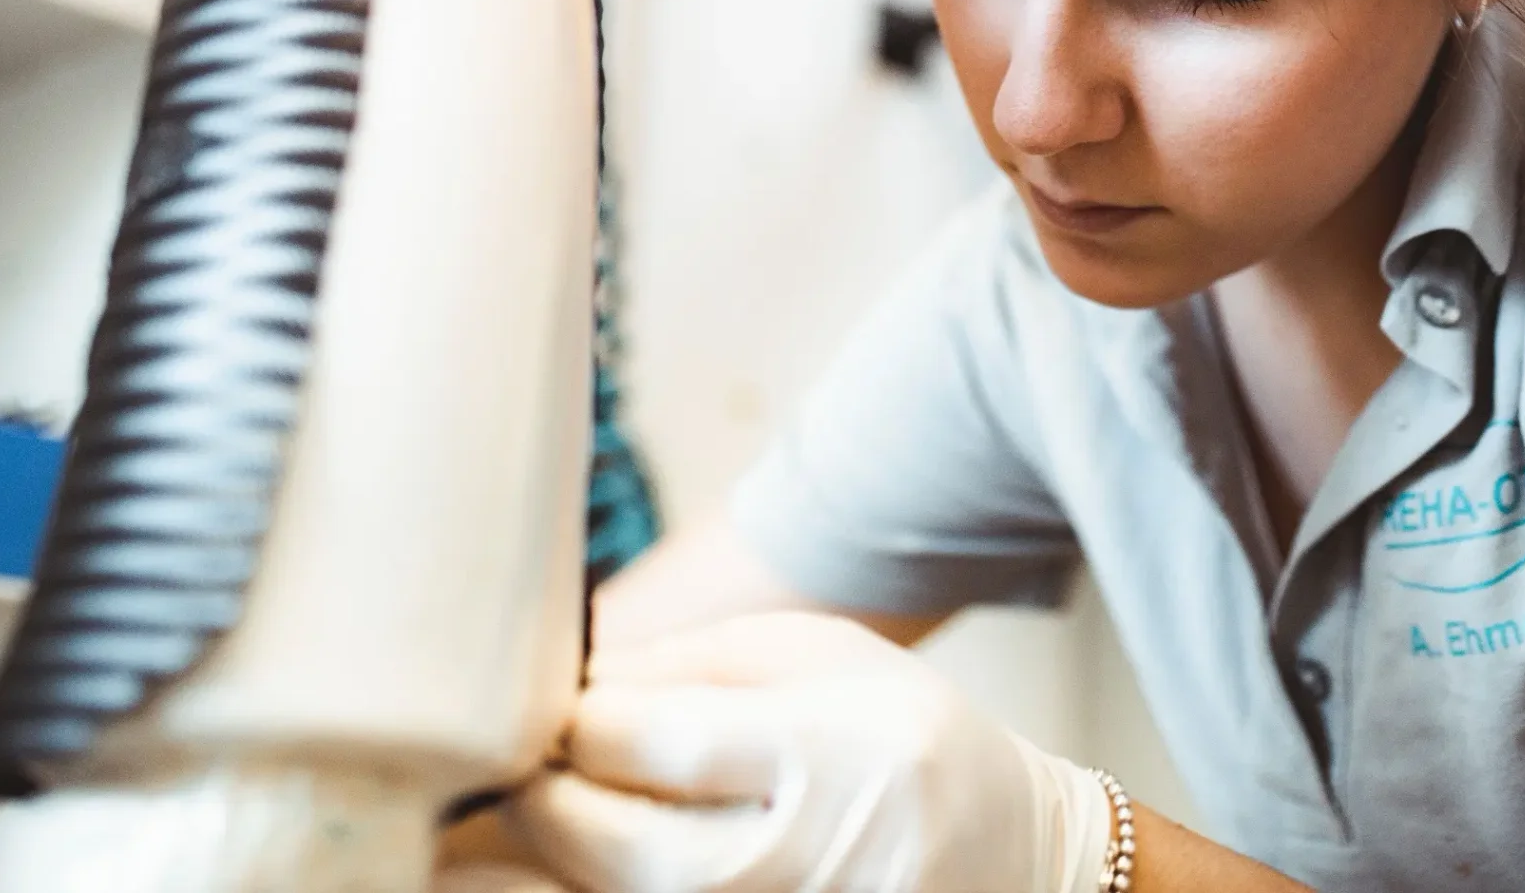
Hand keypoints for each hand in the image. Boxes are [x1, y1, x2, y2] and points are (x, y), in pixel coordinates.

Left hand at [509, 612, 1116, 892]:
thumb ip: (692, 661)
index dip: (572, 722)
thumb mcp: (827, 658)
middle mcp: (811, 860)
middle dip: (536, 801)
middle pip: (616, 846)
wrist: (1014, 861)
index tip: (549, 708)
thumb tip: (561, 687)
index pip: (655, 740)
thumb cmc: (905, 739)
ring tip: (510, 826)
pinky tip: (564, 865)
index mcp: (834, 753)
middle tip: (514, 767)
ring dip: (537, 865)